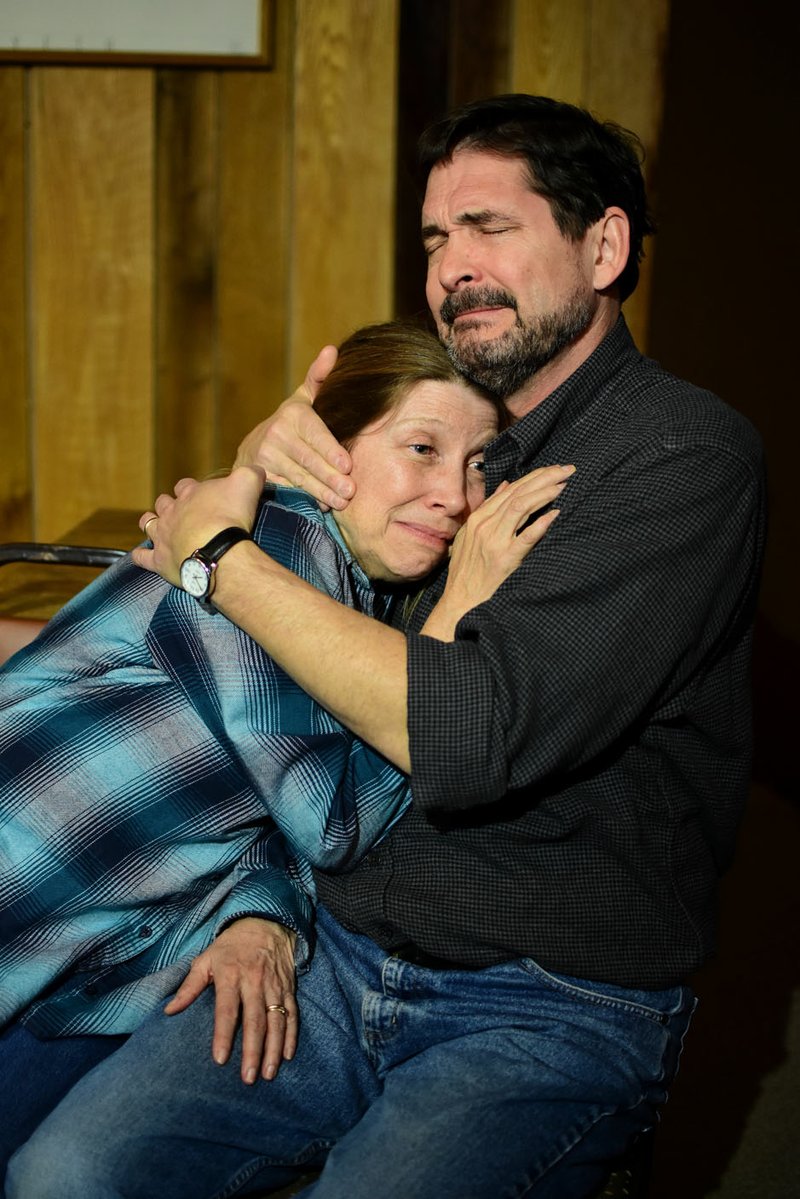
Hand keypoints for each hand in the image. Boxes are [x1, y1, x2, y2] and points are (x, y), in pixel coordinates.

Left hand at [133, 467, 265, 583]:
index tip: (198, 494)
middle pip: (163, 503)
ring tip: (156, 527)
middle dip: (169, 505)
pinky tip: (139, 555)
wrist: (218, 551)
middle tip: (180, 513)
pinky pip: (142, 557)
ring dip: (151, 524)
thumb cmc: (231, 517)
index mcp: (191, 494)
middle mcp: (172, 512)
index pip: (185, 485)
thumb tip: (256, 469)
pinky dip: (140, 555)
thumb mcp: (247, 483)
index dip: (190, 489)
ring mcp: (163, 536)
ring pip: (148, 524)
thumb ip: (250, 473)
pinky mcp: (159, 560)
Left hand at [164, 918, 297, 1083]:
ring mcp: (274, 986)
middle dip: (253, 1051)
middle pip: (255, 1020)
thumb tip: (169, 1011)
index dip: (224, 1034)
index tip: (221, 1059)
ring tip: (268, 1073)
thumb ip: (189, 987)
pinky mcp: (288, 988)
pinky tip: (287, 1055)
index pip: (227, 1010)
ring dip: (273, 1049)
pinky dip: (291, 1035)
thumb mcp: (205, 959)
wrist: (265, 922)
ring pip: (276, 1021)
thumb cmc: (230, 946)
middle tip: (248, 1078)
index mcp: (231, 976)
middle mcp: (254, 982)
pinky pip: (292, 1013)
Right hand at [233, 345, 354, 510]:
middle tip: (351, 491)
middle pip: (309, 460)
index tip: (348, 465)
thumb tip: (333, 350)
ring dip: (322, 492)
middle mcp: (276, 433)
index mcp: (293, 413)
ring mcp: (265, 457)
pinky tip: (321, 506)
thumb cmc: (294, 424)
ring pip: (299, 477)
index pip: (315, 434)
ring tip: (342, 502)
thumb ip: (320, 378)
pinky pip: (287, 490)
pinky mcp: (260, 476)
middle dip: (331, 477)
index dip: (331, 450)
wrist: (256, 448)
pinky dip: (305, 500)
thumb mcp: (305, 400)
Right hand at [422, 464, 574, 640]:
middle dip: (544, 478)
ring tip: (564, 484)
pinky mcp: (505, 559)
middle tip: (567, 470)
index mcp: (478, 519)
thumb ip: (488, 511)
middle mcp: (485, 526)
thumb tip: (505, 485)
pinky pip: (526, 537)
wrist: (460, 602)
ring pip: (521, 507)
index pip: (510, 490)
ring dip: (545, 493)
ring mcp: (494, 542)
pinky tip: (555, 514)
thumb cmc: (467, 572)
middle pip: (518, 493)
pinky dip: (541, 523)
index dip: (534, 477)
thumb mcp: (470, 537)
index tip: (554, 469)